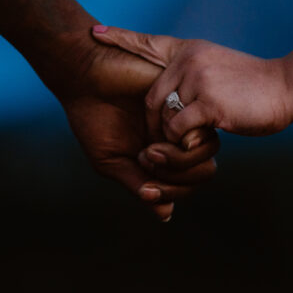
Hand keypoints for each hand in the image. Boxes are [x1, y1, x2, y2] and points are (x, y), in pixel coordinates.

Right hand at [50, 30, 218, 221]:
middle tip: (147, 161)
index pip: (185, 186)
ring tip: (150, 149)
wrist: (86, 77)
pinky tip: (157, 132)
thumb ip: (139, 184)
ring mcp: (183, 120)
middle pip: (202, 173)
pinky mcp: (185, 99)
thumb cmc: (93, 118)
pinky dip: (179, 139)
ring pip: (206, 154)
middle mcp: (177, 139)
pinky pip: (200, 128)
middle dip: (177, 179)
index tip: (146, 187)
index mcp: (162, 157)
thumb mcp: (112, 161)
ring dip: (178, 161)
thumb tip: (166, 215)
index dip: (171, 193)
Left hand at [91, 26, 292, 143]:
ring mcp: (198, 79)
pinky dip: (185, 142)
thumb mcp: (219, 69)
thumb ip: (194, 78)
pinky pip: (178, 129)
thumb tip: (175, 100)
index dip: (119, 38)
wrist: (287, 87)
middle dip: (152, 125)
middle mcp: (189, 60)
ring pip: (163, 117)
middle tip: (160, 144)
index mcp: (189, 50)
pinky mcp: (208, 103)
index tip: (93, 31)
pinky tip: (204, 139)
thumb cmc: (255, 86)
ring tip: (193, 141)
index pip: (147, 43)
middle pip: (150, 97)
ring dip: (173, 137)